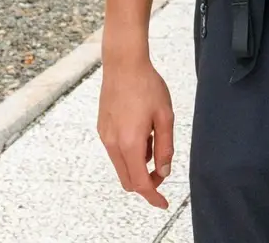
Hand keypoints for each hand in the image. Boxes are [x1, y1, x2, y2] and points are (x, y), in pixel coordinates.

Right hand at [97, 57, 174, 208]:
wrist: (123, 65)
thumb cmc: (147, 87)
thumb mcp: (165, 117)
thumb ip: (165, 147)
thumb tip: (164, 171)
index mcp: (130, 143)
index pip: (140, 183)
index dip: (153, 196)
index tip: (163, 203)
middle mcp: (113, 144)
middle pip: (128, 180)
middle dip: (147, 182)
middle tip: (164, 168)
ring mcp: (105, 137)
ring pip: (122, 166)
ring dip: (140, 164)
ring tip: (155, 136)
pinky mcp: (103, 130)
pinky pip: (117, 152)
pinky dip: (131, 153)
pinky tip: (143, 131)